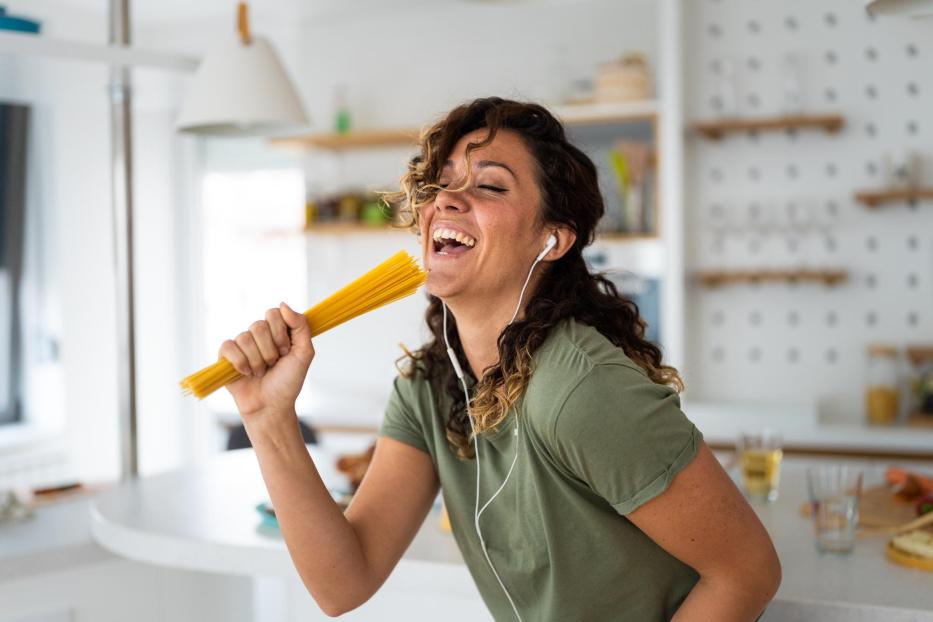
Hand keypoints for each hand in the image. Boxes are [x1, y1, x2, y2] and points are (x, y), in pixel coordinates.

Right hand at [220, 302, 314, 417]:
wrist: (272, 405)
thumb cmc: (288, 382)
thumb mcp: (304, 353)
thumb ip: (301, 326)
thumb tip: (283, 304)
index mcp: (277, 331)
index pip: (274, 313)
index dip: (280, 334)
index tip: (286, 351)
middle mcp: (258, 335)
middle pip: (259, 325)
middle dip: (269, 350)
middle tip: (273, 364)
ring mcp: (241, 344)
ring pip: (245, 338)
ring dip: (257, 361)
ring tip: (261, 372)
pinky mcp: (225, 355)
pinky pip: (228, 346)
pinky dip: (240, 362)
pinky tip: (246, 373)